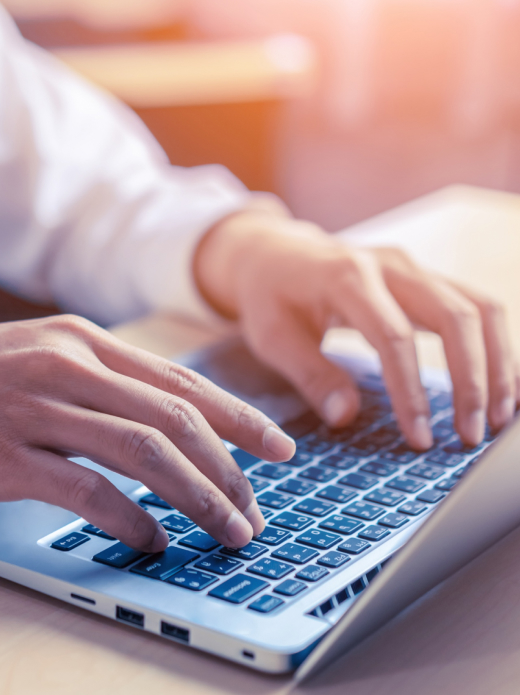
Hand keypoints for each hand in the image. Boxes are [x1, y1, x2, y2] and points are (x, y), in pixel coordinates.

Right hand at [0, 315, 294, 550]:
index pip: (183, 383)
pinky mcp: (6, 456)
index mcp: (88, 342)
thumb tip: (185, 426)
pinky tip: (152, 540)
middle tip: (253, 510)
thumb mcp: (52, 360)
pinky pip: (87, 491)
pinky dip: (130, 520)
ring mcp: (36, 408)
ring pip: (145, 453)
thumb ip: (112, 384)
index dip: (240, 418)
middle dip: (228, 470)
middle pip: (176, 421)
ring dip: (197, 498)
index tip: (281, 447)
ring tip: (225, 530)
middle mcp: (69, 366)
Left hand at [195, 210, 519, 449]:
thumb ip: (308, 373)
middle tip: (470, 436)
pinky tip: (501, 384)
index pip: (392, 336)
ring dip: (496, 363)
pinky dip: (495, 345)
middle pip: (454, 315)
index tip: (419, 438)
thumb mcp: (271, 335)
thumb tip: (345, 416)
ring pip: (478, 307)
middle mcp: (390, 265)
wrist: (276, 252)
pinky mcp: (426, 278)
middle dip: (471, 380)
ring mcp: (414, 267)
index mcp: (346, 276)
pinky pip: (476, 306)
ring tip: (499, 418)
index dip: (410, 391)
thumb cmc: (270, 295)